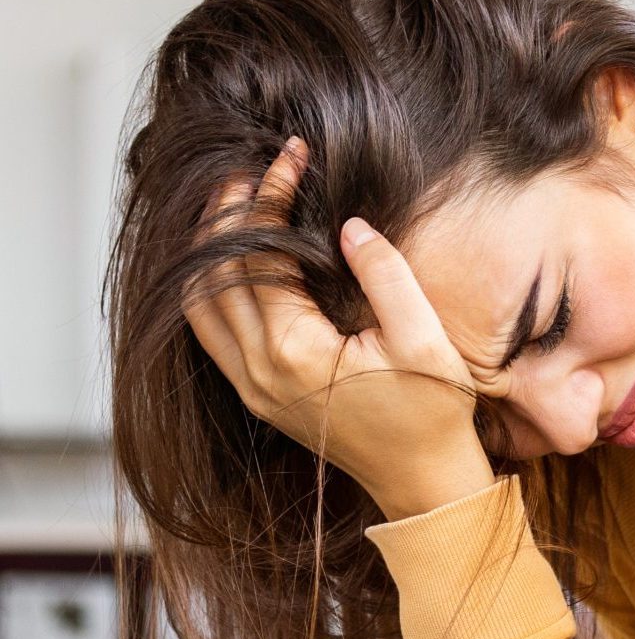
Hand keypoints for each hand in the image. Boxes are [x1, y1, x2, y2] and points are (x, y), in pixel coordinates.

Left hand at [183, 137, 495, 520]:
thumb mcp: (423, 339)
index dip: (270, 196)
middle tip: (250, 170)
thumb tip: (347, 225)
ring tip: (234, 206)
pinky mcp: (259, 396)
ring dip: (208, 251)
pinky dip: (212, 287)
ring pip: (198, 305)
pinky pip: (211, 332)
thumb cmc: (432, 413)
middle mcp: (259, 372)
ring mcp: (253, 388)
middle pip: (212, 274)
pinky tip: (237, 260)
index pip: (260, 254)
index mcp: (294, 352)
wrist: (424, 481)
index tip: (291, 158)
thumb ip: (386, 276)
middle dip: (227, 213)